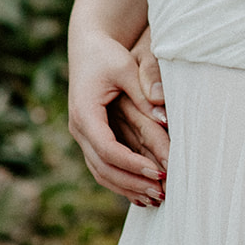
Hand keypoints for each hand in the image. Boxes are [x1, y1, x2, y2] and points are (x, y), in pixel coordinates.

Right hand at [68, 27, 167, 204]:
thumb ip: (145, 91)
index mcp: (85, 113)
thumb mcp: (127, 68)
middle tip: (161, 193)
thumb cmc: (108, 54)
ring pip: (101, 172)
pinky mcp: (90, 136)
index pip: (108, 149)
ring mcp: (82, 135)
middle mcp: (79, 128)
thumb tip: (165, 119)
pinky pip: (102, 166)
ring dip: (126, 187)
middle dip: (132, 183)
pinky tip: (140, 192)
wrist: (87, 46)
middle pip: (103, 167)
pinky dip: (120, 180)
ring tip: (155, 198)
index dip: (132, 164)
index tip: (158, 172)